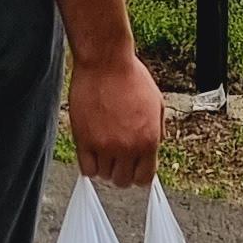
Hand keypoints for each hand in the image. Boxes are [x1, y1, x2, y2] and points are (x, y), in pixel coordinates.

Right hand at [66, 41, 162, 187]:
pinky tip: (91, 153)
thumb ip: (157, 130)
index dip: (139, 176)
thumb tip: (154, 149)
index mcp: (149, 139)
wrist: (105, 62)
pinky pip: (86, 169)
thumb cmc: (130, 77)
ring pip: (104, 177)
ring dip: (104, 167)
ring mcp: (105, 145)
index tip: (134, 170)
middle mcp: (128, 147)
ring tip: (104, 152)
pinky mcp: (84, 140)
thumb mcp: (157, 103)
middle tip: (118, 161)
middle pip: (123, 181)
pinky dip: (89, 166)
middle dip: (121, 173)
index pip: (145, 178)